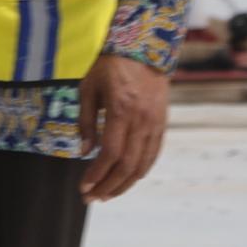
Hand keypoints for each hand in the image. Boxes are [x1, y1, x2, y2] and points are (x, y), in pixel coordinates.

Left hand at [83, 49, 170, 200]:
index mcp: (121, 110)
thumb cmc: (110, 66)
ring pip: (142, 164)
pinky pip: (153, 154)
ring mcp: (155, 123)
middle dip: (109, 186)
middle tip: (92, 198)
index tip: (84, 187)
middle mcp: (141, 120)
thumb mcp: (89, 88)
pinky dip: (140, 170)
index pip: (110, 154)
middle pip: (127, 165)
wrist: (144, 48)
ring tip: (108, 194)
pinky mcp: (162, 123)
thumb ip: (86, 122)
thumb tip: (84, 152)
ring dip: (124, 184)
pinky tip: (128, 179)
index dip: (97, 174)